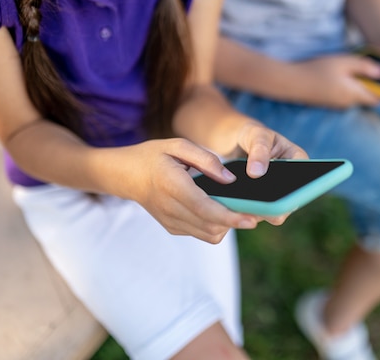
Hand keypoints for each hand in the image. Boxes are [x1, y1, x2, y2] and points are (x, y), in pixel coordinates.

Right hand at [111, 134, 304, 243]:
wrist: (124, 175)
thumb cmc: (153, 155)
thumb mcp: (178, 146)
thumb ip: (206, 160)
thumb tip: (231, 180)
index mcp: (173, 186)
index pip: (207, 209)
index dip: (232, 217)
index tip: (253, 218)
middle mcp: (171, 208)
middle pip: (211, 226)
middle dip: (236, 222)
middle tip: (256, 212)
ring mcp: (170, 221)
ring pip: (208, 234)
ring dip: (226, 225)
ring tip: (239, 210)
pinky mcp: (171, 227)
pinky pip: (200, 233)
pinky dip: (214, 225)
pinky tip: (218, 210)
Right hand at [296, 54, 379, 107]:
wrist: (292, 82)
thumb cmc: (318, 70)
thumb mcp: (343, 62)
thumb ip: (364, 67)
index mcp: (354, 94)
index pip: (378, 98)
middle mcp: (348, 103)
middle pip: (366, 97)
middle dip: (370, 85)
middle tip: (367, 68)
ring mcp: (337, 104)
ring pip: (355, 95)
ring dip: (357, 84)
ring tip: (351, 68)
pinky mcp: (329, 102)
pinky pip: (344, 95)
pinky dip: (346, 86)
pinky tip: (337, 74)